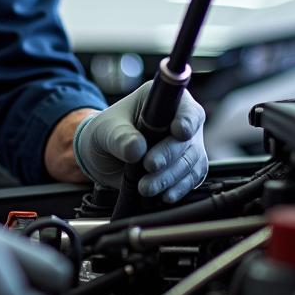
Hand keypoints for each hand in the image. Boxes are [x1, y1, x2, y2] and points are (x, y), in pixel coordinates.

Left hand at [72, 82, 206, 202]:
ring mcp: (186, 144)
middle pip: (188, 139)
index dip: (186, 119)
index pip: (184, 107)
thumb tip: (136, 148)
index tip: (178, 132)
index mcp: (161, 99)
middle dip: (169, 155)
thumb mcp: (104, 131)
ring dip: (171, 177)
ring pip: (191, 161)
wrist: (102, 155)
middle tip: (149, 166)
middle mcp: (179, 119)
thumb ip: (119, 137)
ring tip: (146, 187)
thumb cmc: (105, 133)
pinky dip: (179, 188)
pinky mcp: (186, 166)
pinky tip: (164, 195)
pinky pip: (192, 179)